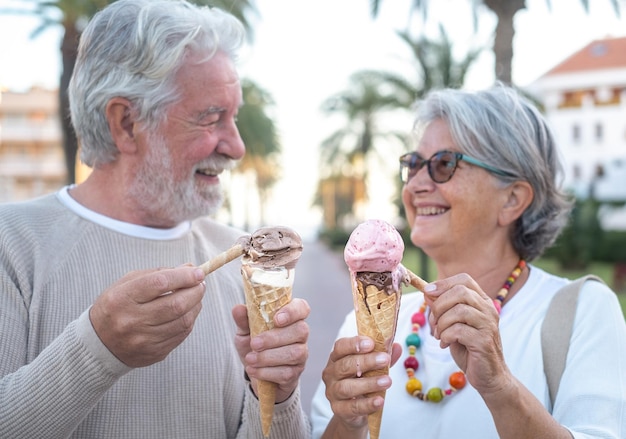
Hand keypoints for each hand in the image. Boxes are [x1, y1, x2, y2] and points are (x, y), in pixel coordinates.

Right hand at [90, 266, 205, 366]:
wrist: (98, 344)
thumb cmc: (116, 306)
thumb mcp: (128, 283)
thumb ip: (159, 273)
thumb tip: (191, 269)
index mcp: (121, 299)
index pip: (159, 283)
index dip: (183, 276)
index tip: (198, 272)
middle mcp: (131, 321)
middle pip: (175, 305)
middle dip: (195, 292)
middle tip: (200, 284)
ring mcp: (143, 340)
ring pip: (183, 321)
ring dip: (196, 306)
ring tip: (195, 296)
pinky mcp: (154, 353)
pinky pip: (181, 335)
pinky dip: (189, 320)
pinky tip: (187, 312)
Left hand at [232, 298, 309, 402]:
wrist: (253, 370)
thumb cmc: (254, 344)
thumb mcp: (245, 331)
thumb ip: (244, 320)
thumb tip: (238, 309)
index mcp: (290, 317)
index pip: (302, 308)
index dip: (292, 312)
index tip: (276, 319)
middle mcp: (300, 334)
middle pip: (301, 330)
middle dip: (275, 338)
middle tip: (254, 343)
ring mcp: (301, 354)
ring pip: (294, 353)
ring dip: (268, 357)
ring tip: (250, 359)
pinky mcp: (295, 373)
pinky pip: (287, 373)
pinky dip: (267, 372)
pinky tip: (254, 370)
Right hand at [321, 336, 401, 430]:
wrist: (352, 410)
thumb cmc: (360, 382)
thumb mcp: (372, 367)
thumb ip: (382, 357)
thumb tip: (397, 347)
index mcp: (337, 358)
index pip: (340, 347)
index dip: (354, 344)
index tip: (371, 343)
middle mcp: (331, 374)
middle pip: (344, 365)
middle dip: (366, 361)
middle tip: (385, 359)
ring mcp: (333, 392)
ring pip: (347, 387)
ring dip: (369, 383)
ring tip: (387, 381)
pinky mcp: (339, 409)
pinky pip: (352, 407)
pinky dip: (367, 404)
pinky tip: (379, 401)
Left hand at [424, 274, 512, 395]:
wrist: (489, 376)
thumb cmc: (469, 349)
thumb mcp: (452, 325)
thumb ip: (442, 309)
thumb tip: (427, 293)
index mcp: (482, 302)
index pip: (464, 280)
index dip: (443, 283)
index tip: (428, 293)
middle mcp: (488, 309)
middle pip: (460, 292)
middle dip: (439, 305)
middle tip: (434, 321)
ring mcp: (488, 325)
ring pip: (459, 310)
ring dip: (442, 323)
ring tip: (439, 335)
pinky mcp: (484, 341)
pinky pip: (459, 330)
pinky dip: (446, 336)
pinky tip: (446, 344)